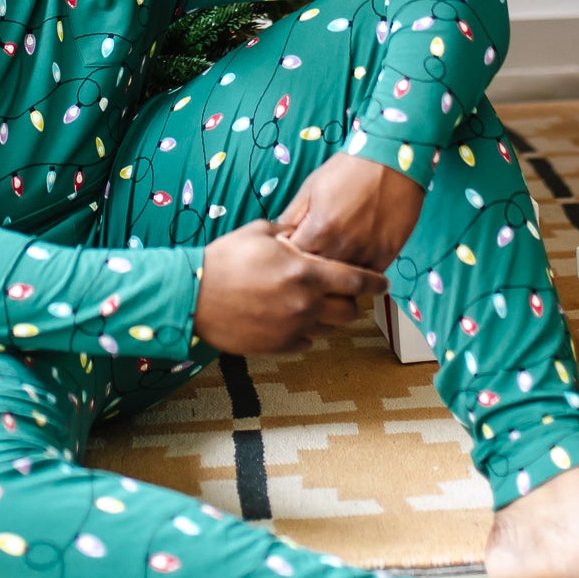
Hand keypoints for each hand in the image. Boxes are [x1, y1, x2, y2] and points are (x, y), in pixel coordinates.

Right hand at [193, 220, 387, 355]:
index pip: (355, 280)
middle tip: (342, 293)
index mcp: (305, 272)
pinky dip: (304, 331)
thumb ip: (289, 232)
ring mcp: (292, 328)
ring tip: (312, 305)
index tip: (384, 284)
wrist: (194, 294)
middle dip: (350, 302)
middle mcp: (305, 304)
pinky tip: (290, 318)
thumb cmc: (226, 259)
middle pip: (348, 311)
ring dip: (326, 317)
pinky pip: (305, 342)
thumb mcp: (259, 231)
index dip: (374, 282)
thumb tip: (301, 231)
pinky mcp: (277, 347)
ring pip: (328, 330)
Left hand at [274, 152, 424, 271]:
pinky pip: (366, 277)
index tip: (292, 249)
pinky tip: (353, 259)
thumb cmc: (348, 170)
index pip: (294, 260)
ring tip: (332, 259)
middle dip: (310, 268)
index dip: (290, 255)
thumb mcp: (311, 187)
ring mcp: (366, 254)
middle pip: (317, 275)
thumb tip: (278, 239)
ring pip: (343, 281)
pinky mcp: (386, 256)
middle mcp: (342, 247)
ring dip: (334, 275)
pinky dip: (358, 273)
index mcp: (319, 230)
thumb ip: (292, 216)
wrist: (393, 161)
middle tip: (311, 255)